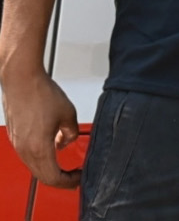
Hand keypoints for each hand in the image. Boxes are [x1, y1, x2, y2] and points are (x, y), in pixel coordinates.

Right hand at [1, 70, 81, 187]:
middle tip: (75, 176)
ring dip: (51, 169)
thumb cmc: (41, 93)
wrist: (21, 79)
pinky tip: (54, 148)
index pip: (53, 177)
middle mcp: (24, 150)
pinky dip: (42, 158)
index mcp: (38, 147)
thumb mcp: (68, 113)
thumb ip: (71, 132)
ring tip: (67, 165)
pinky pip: (28, 155)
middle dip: (61, 179)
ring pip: (35, 166)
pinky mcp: (15, 136)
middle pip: (43, 176)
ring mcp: (17, 144)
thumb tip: (66, 141)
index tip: (79, 178)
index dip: (69, 182)